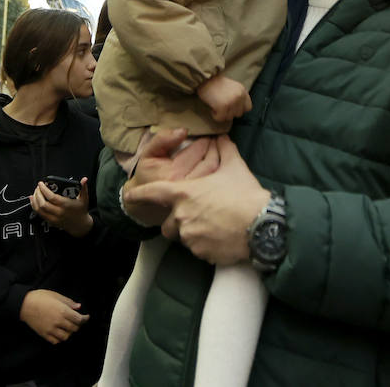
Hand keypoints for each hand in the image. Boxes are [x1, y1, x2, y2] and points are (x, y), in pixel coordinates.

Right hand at [20, 289, 89, 343]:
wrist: (25, 304)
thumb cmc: (40, 297)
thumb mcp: (56, 295)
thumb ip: (69, 302)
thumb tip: (78, 307)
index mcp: (63, 311)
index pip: (79, 319)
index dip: (85, 319)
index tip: (86, 317)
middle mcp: (58, 322)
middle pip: (74, 329)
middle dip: (78, 325)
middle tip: (77, 321)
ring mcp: (51, 329)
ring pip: (66, 337)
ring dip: (69, 333)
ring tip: (68, 328)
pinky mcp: (44, 334)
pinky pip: (56, 341)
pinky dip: (59, 339)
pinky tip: (59, 333)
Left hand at [32, 178, 93, 236]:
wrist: (80, 225)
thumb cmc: (81, 210)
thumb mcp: (84, 198)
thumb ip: (83, 188)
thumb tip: (84, 179)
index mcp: (66, 205)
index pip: (51, 197)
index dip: (44, 190)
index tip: (41, 183)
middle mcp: (58, 212)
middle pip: (43, 204)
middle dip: (38, 194)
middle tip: (38, 187)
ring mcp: (54, 218)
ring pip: (39, 210)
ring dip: (35, 200)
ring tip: (34, 193)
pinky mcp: (51, 222)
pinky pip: (40, 214)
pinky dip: (35, 207)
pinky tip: (33, 200)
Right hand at [119, 129, 220, 226]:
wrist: (146, 204)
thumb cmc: (149, 175)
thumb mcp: (149, 154)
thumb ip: (162, 140)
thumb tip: (183, 131)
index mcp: (173, 174)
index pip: (198, 151)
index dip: (205, 140)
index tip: (208, 135)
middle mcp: (186, 187)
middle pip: (211, 163)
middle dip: (216, 148)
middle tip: (217, 141)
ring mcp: (195, 197)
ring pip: (216, 174)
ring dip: (222, 159)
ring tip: (218, 151)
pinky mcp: (201, 203)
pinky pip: (216, 185)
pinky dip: (221, 172)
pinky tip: (220, 165)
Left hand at [133, 136, 269, 265]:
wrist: (261, 225)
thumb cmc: (244, 194)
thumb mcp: (234, 167)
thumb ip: (224, 150)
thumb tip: (222, 137)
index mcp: (184, 194)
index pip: (153, 193)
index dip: (139, 195)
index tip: (128, 196)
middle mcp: (181, 217)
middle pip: (168, 224)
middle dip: (177, 221)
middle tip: (196, 216)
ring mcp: (190, 237)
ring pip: (182, 237)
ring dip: (191, 233)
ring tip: (212, 227)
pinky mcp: (201, 253)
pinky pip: (197, 250)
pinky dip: (205, 245)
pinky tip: (221, 238)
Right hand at [196, 74, 251, 122]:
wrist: (204, 78)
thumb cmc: (216, 84)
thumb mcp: (232, 87)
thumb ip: (238, 97)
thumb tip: (238, 110)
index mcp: (243, 91)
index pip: (248, 108)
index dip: (238, 109)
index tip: (231, 107)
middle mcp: (239, 96)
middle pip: (238, 114)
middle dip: (229, 112)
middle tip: (221, 105)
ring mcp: (232, 101)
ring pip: (229, 118)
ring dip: (222, 114)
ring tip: (216, 104)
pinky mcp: (223, 106)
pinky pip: (220, 118)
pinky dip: (215, 115)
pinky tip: (212, 107)